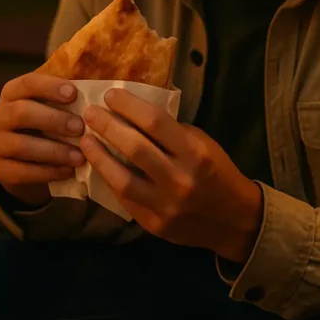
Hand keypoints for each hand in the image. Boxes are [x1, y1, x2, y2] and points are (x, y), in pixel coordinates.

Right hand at [0, 72, 86, 207]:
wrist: (26, 163)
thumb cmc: (48, 126)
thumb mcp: (54, 108)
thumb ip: (69, 97)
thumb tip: (103, 87)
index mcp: (13, 93)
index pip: (27, 83)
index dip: (50, 87)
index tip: (74, 94)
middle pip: (21, 112)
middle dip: (53, 120)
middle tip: (80, 128)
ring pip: (21, 145)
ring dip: (54, 150)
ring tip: (80, 156)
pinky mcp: (0, 169)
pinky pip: (23, 171)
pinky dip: (49, 171)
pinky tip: (69, 171)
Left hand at [81, 89, 262, 261]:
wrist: (235, 221)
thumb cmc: (219, 173)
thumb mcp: (204, 145)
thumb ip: (173, 133)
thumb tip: (135, 115)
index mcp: (195, 153)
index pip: (155, 122)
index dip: (129, 106)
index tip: (110, 95)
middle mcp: (179, 179)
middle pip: (134, 148)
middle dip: (107, 126)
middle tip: (89, 113)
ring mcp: (165, 205)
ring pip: (122, 178)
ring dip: (99, 156)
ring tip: (84, 140)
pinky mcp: (153, 224)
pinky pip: (124, 199)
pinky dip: (109, 180)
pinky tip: (98, 166)